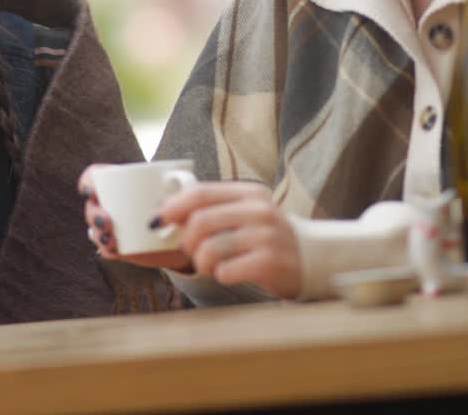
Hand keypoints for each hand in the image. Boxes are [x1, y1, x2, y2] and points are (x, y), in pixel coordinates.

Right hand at [77, 166, 192, 271]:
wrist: (185, 237)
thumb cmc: (181, 205)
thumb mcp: (182, 192)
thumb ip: (180, 185)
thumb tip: (175, 181)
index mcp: (121, 182)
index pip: (94, 175)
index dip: (88, 181)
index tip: (92, 191)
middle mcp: (112, 203)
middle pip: (91, 205)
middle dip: (93, 213)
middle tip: (106, 222)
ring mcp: (113, 226)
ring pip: (94, 228)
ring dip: (98, 233)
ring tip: (111, 239)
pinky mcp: (118, 247)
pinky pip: (105, 249)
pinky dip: (108, 249)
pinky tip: (115, 248)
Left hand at [159, 181, 302, 297]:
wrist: (308, 257)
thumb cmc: (264, 236)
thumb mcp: (243, 214)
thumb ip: (211, 210)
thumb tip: (165, 214)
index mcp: (247, 192)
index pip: (201, 192)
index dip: (174, 206)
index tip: (159, 219)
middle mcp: (258, 210)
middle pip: (200, 221)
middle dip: (186, 241)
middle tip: (192, 251)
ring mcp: (266, 235)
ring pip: (210, 248)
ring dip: (201, 262)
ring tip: (210, 265)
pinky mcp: (270, 262)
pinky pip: (227, 270)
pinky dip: (220, 275)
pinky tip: (229, 273)